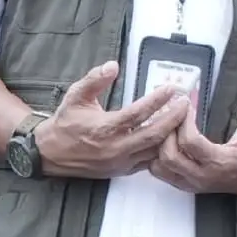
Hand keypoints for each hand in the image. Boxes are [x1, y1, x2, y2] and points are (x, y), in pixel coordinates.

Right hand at [30, 60, 188, 178]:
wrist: (50, 153)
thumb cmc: (65, 122)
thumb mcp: (75, 96)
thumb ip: (94, 79)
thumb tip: (113, 65)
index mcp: (104, 128)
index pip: (138, 113)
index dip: (157, 101)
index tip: (171, 89)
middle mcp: (114, 148)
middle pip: (153, 134)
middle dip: (173, 118)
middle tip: (186, 103)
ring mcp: (120, 162)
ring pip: (153, 151)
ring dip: (170, 135)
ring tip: (183, 119)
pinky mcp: (122, 171)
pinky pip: (148, 162)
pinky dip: (160, 150)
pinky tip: (170, 137)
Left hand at [149, 97, 236, 197]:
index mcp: (218, 163)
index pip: (190, 142)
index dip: (184, 122)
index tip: (187, 107)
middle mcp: (201, 177)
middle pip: (169, 156)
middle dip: (167, 133)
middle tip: (172, 116)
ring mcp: (191, 184)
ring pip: (159, 167)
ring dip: (159, 146)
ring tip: (168, 127)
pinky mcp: (184, 186)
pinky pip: (160, 173)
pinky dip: (157, 157)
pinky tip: (166, 141)